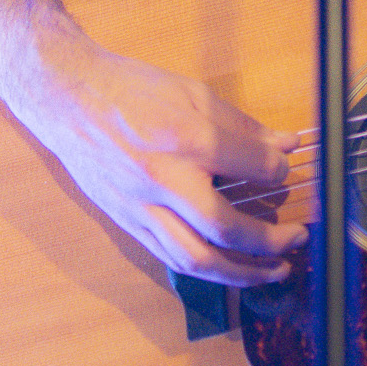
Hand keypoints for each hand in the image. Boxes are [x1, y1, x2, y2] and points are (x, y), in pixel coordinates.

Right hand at [15, 35, 308, 286]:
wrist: (69, 101)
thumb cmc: (132, 92)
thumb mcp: (194, 94)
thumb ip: (243, 127)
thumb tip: (285, 146)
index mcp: (185, 139)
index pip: (249, 166)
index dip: (278, 171)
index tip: (287, 170)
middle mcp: (163, 180)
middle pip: (223, 228)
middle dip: (268, 241)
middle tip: (297, 238)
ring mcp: (141, 208)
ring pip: (195, 258)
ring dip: (241, 273)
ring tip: (275, 271)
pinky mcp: (127, 224)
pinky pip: (171, 258)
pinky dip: (206, 269)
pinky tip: (230, 268)